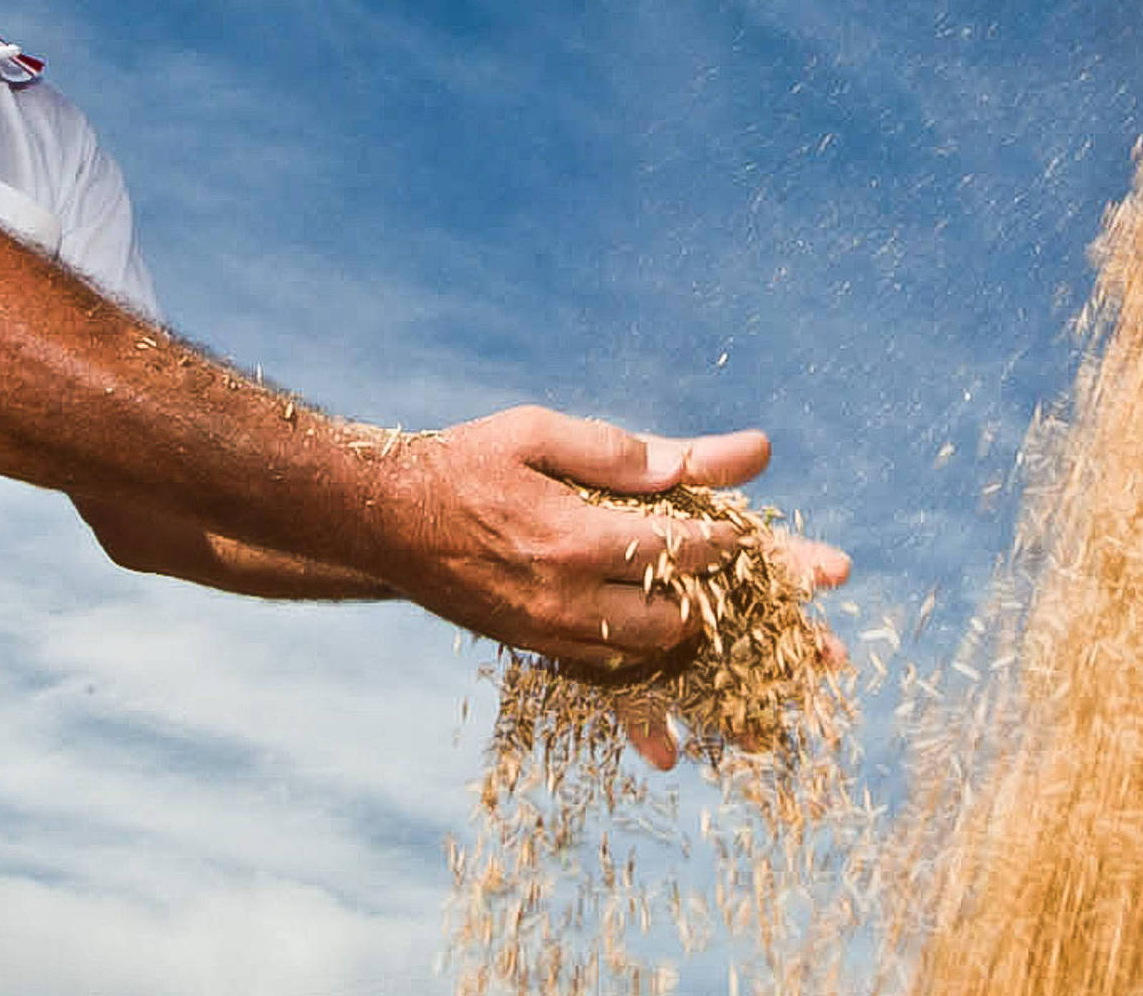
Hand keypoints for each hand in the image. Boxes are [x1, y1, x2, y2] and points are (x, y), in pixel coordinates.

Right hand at [381, 407, 848, 699]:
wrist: (382, 520)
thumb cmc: (464, 462)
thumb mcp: (540, 433)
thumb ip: (620, 450)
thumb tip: (700, 459)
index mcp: (573, 538)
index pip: (677, 549)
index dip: (724, 544)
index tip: (752, 538)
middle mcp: (565, 599)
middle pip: (674, 620)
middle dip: (726, 606)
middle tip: (760, 594)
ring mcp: (547, 633)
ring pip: (642, 658)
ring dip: (689, 645)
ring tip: (734, 641)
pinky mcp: (531, 649)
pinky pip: (600, 678)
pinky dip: (639, 685)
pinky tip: (668, 710)